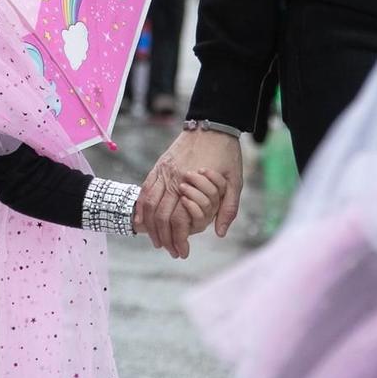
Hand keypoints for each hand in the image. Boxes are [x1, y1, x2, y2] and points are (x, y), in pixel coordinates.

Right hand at [135, 128, 242, 257]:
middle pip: (160, 216)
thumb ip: (228, 208)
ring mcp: (163, 171)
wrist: (212, 125)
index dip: (179, 239)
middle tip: (170, 251)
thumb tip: (219, 232)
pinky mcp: (159, 166)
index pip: (179, 220)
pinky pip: (144, 190)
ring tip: (156, 241)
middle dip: (164, 238)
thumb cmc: (226, 154)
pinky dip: (141, 208)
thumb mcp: (235, 181)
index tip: (183, 252)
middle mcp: (172, 179)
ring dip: (150, 227)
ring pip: (148, 205)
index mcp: (191, 184)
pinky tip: (142, 220)